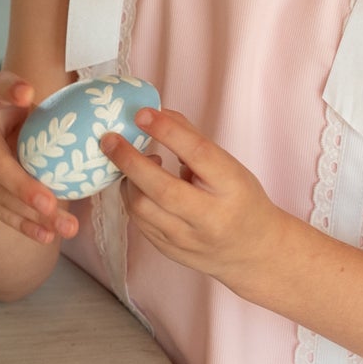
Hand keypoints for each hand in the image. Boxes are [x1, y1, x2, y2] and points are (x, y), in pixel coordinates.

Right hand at [0, 69, 80, 245]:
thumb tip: (63, 112)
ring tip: (64, 226)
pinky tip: (45, 234)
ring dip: (28, 213)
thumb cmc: (16, 121)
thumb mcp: (28, 107)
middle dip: (23, 186)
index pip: (0, 88)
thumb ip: (45, 109)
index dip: (12, 91)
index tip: (26, 95)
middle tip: (52, 205)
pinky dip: (20, 223)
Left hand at [101, 107, 285, 287]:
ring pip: (142, 207)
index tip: (142, 114)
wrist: (252, 251)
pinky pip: (138, 221)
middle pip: (161, 188)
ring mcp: (187, 238)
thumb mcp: (228, 167)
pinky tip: (136, 184)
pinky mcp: (168, 250)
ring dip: (128, 180)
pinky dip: (131, 197)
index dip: (167, 131)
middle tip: (109, 139)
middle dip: (129, 160)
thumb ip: (193, 140)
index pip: (198, 154)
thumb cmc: (238, 199)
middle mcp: (210, 216)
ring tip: (131, 162)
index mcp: (232, 187)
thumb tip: (156, 113)